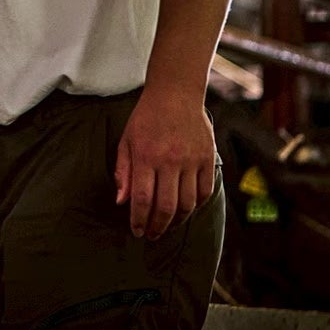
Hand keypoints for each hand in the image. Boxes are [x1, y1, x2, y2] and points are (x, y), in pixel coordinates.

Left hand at [114, 86, 214, 239]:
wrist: (176, 94)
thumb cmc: (146, 118)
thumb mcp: (126, 141)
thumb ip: (123, 172)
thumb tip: (122, 202)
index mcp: (146, 156)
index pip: (143, 198)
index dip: (139, 219)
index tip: (137, 231)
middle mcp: (170, 161)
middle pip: (167, 206)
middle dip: (158, 226)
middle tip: (152, 235)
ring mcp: (192, 160)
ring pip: (188, 203)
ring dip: (177, 220)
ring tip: (168, 225)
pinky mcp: (208, 159)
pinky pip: (205, 191)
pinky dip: (196, 205)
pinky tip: (186, 209)